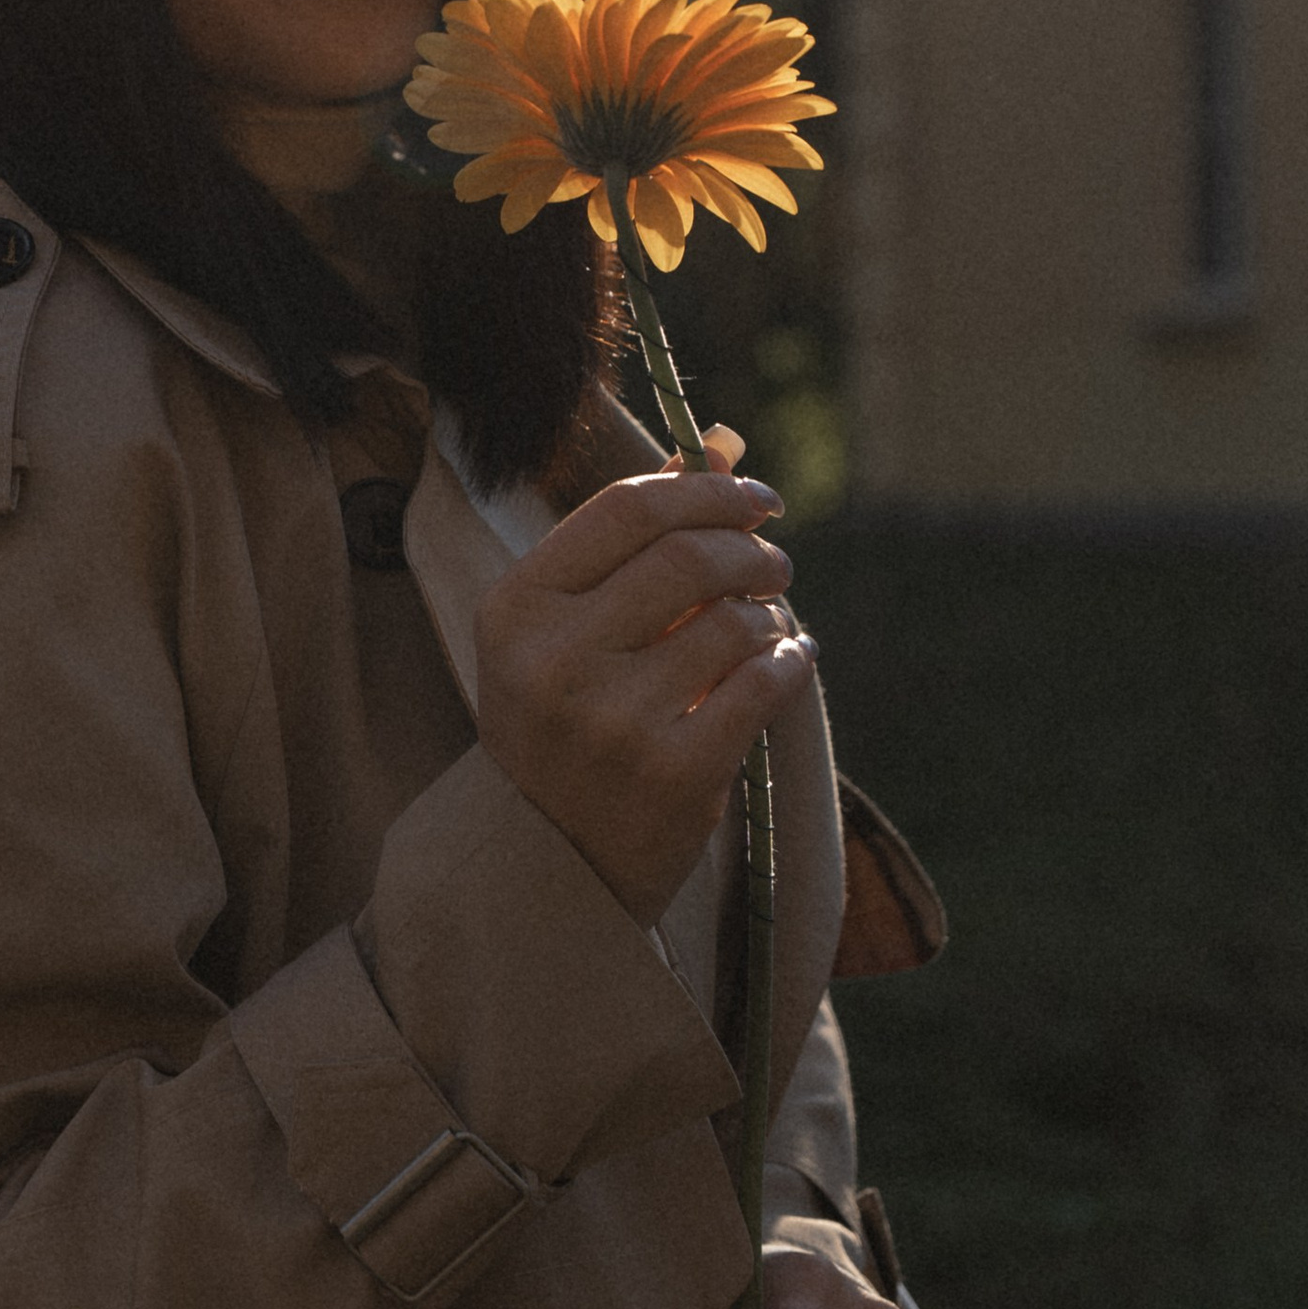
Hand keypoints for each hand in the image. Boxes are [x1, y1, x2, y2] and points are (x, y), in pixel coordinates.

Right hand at [473, 451, 817, 928]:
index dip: (708, 490)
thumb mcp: (567, 629)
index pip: (629, 507)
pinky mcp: (673, 774)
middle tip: (773, 559)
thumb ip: (635, 540)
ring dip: (769, 615)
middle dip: (751, 548)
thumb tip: (719, 445)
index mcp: (517, 608)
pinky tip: (786, 665)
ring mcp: (613, 721)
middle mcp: (555, 660)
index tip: (754, 497)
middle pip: (688, 557)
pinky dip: (790, 664)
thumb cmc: (564, 724)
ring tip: (767, 627)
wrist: (548, 863)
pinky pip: (763, 686)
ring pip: (734, 623)